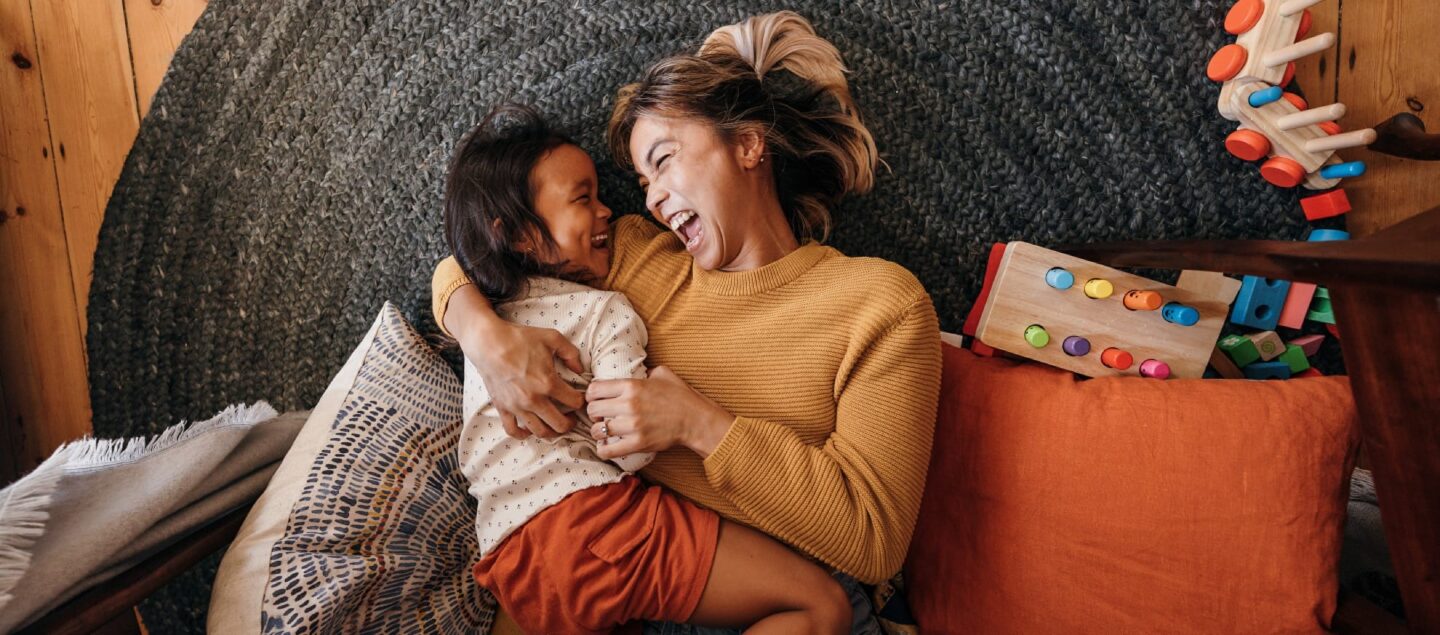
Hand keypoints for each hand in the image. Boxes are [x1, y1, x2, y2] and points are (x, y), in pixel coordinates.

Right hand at [455, 316, 585, 439]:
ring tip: (555, 424)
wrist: (488, 343)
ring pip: (540, 432)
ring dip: (552, 431)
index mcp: (548, 383)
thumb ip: (571, 353)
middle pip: (560, 424)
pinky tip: (530, 430)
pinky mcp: (503, 408)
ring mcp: (517, 406)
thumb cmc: (519, 338)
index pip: (574, 402)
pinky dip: (523, 435)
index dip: (581, 401)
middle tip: (572, 417)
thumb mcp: (552, 338)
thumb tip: (580, 369)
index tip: (580, 399)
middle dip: (570, 423)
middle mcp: (534, 399)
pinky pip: (513, 431)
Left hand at [585, 366, 733, 458]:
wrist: (695, 419)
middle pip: (592, 410)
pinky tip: (606, 446)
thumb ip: (643, 371)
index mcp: (631, 385)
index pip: (594, 389)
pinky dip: (603, 450)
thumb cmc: (680, 395)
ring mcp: (632, 425)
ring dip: (598, 431)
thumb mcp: (662, 373)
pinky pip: (608, 450)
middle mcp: (628, 404)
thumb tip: (635, 371)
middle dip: (593, 413)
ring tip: (604, 431)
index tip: (596, 399)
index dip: (591, 394)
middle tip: (600, 416)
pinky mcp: (637, 443)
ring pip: (597, 430)